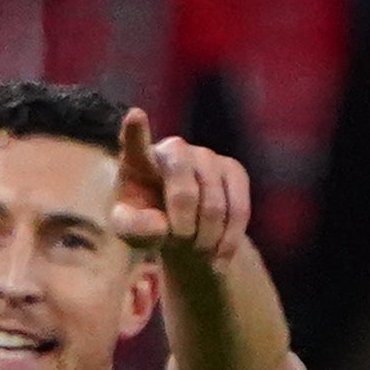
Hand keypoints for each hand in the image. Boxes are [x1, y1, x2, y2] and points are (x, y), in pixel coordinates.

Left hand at [113, 109, 253, 267]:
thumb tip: (160, 225)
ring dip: (205, 237)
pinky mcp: (233, 170)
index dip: (136, 131)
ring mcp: (205, 156)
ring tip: (196, 249)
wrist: (185, 228)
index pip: (135, 144)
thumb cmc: (148, 223)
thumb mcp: (132, 232)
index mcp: (138, 161)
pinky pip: (238, 210)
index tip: (135, 116)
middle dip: (183, 223)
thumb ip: (134, 228)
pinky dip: (228, 239)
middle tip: (180, 241)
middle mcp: (173, 150)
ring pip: (214, 204)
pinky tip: (218, 253)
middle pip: (183, 188)